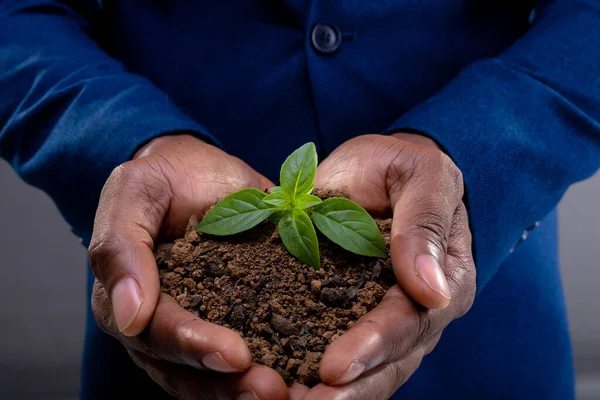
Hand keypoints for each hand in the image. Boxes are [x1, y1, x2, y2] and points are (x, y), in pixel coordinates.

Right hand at [88, 134, 296, 398]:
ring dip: (248, 388)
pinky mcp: (240, 316)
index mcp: (130, 299)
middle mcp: (163, 323)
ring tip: (288, 391)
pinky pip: (253, 349)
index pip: (157, 333)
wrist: (202, 170)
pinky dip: (274, 364)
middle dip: (228, 384)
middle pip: (188, 369)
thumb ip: (120, 247)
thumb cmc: (165, 177)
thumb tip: (127, 315)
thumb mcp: (133, 192)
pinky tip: (301, 374)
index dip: (193, 345)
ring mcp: (202, 324)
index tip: (236, 355)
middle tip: (272, 390)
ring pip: (216, 375)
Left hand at [303, 133, 475, 398]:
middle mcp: (417, 313)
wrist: (380, 172)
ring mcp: (383, 320)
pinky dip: (307, 373)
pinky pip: (332, 351)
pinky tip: (278, 388)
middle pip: (386, 364)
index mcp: (444, 281)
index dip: (372, 347)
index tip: (334, 368)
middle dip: (348, 392)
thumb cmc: (403, 168)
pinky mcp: (348, 316)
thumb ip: (424, 225)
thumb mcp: (422, 177)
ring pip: (364, 372)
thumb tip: (433, 290)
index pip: (408, 323)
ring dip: (328, 395)